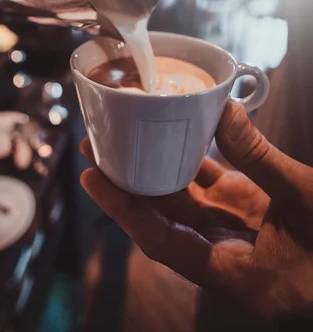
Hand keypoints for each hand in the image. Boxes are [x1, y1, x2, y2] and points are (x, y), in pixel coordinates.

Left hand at [80, 103, 312, 318]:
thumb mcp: (305, 199)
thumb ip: (261, 157)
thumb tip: (223, 109)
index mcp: (236, 274)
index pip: (164, 243)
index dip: (124, 210)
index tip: (92, 180)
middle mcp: (228, 255)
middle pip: (165, 219)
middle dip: (128, 185)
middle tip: (97, 148)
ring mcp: (237, 232)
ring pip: (184, 202)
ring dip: (154, 171)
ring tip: (123, 138)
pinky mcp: (249, 213)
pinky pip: (211, 188)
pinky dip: (192, 164)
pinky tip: (173, 138)